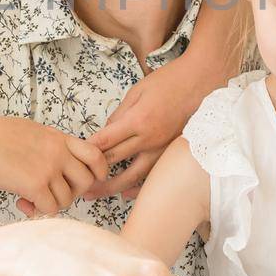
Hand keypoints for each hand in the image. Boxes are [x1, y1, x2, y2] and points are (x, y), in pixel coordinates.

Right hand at [0, 115, 108, 217]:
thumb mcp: (30, 132)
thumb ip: (49, 145)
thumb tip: (59, 163)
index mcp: (59, 138)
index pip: (96, 155)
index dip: (97, 172)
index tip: (85, 180)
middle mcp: (59, 153)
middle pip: (86, 182)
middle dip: (72, 192)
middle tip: (52, 192)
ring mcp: (48, 169)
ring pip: (67, 199)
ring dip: (51, 203)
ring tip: (30, 197)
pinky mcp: (35, 185)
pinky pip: (50, 209)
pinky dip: (38, 210)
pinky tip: (23, 203)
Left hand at [86, 53, 224, 199]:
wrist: (202, 81)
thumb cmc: (170, 81)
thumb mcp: (138, 90)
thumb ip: (120, 114)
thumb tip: (107, 132)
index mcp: (138, 121)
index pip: (105, 141)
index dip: (87, 150)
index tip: (73, 157)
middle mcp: (150, 139)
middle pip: (114, 161)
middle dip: (92, 171)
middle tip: (76, 181)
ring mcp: (162, 148)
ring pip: (132, 175)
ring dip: (111, 186)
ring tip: (93, 194)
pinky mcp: (171, 152)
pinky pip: (152, 175)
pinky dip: (138, 187)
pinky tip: (126, 194)